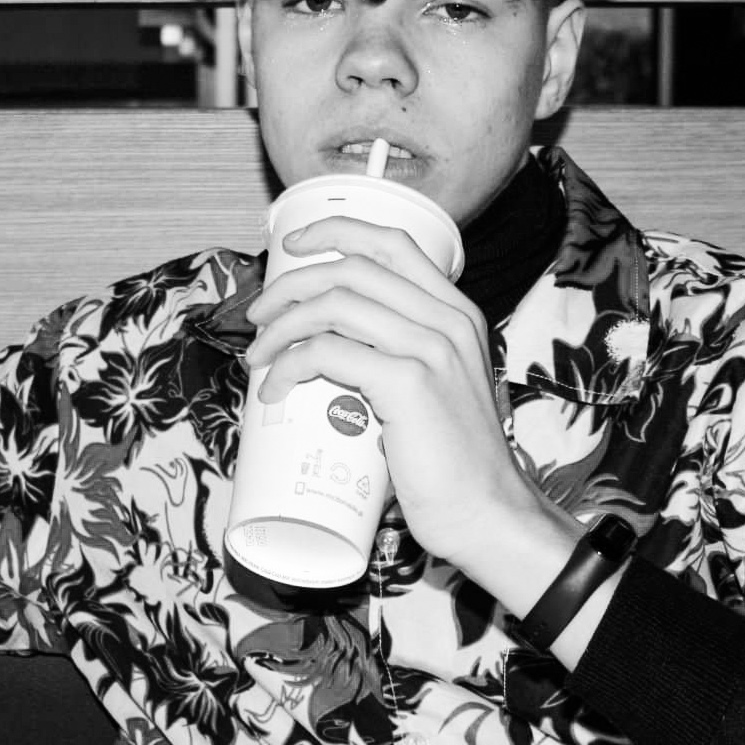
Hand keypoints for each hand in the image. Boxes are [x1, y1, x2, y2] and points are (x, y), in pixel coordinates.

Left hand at [243, 216, 573, 582]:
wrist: (485, 511)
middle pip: (351, 268)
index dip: (336, 232)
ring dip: (280, 327)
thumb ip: (400, 357)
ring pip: (333, 305)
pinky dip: (289, 366)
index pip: (392, 243)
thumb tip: (329, 350)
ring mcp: (430, 348)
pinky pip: (327, 353)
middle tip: (258, 317)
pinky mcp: (409, 383)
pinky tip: (276, 388)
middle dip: (290, 285)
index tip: (294, 246)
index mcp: (456, 313)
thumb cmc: (452, 462)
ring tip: (258, 358)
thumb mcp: (438, 389)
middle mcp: (447, 320)